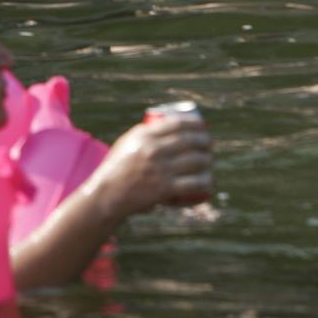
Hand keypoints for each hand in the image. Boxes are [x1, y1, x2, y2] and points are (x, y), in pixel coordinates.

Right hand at [91, 111, 214, 217]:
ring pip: (196, 161)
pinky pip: (194, 183)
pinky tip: (208, 180)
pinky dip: (206, 181)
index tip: (202, 126)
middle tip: (208, 144)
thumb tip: (169, 125)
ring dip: (207, 160)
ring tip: (208, 161)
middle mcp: (153, 150)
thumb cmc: (118, 167)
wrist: (108, 194)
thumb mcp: (127, 142)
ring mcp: (160, 170)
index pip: (177, 124)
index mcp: (144, 135)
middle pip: (191, 141)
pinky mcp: (165, 189)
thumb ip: (146, 134)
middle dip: (205, 141)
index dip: (195, 123)